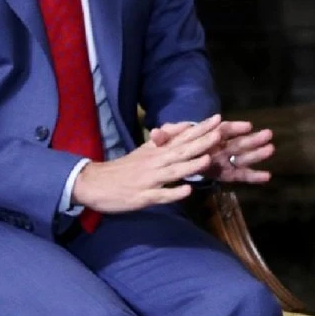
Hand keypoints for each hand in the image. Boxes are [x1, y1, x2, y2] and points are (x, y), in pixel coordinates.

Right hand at [72, 114, 221, 212]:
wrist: (94, 183)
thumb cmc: (124, 167)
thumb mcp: (145, 149)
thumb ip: (165, 139)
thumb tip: (185, 126)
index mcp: (156, 150)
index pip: (182, 137)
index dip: (200, 128)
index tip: (218, 118)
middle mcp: (155, 162)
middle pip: (181, 151)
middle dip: (201, 143)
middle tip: (220, 133)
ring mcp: (149, 179)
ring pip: (173, 171)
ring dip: (190, 166)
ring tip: (207, 160)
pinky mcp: (142, 197)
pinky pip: (160, 195)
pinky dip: (173, 193)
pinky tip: (186, 191)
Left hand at [151, 117, 273, 183]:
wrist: (174, 165)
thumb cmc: (173, 150)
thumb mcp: (166, 144)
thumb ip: (164, 139)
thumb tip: (155, 133)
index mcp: (207, 138)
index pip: (222, 130)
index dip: (234, 128)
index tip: (247, 125)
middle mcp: (219, 148)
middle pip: (237, 143)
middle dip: (252, 139)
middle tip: (268, 134)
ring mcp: (225, 161)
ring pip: (242, 158)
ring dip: (256, 154)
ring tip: (271, 150)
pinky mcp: (226, 174)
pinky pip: (240, 175)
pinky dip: (253, 176)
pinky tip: (267, 177)